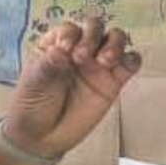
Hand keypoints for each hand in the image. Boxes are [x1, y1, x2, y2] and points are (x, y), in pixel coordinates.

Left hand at [3, 17, 140, 164]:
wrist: (42, 137)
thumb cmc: (32, 104)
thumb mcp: (34, 82)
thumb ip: (48, 65)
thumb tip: (60, 51)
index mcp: (57, 44)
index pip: (71, 28)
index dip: (71, 34)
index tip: (65, 50)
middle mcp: (80, 49)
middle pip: (96, 27)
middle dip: (92, 36)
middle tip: (82, 57)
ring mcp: (99, 65)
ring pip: (117, 39)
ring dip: (115, 44)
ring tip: (105, 61)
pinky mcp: (114, 82)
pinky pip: (130, 63)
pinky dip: (132, 59)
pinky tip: (123, 66)